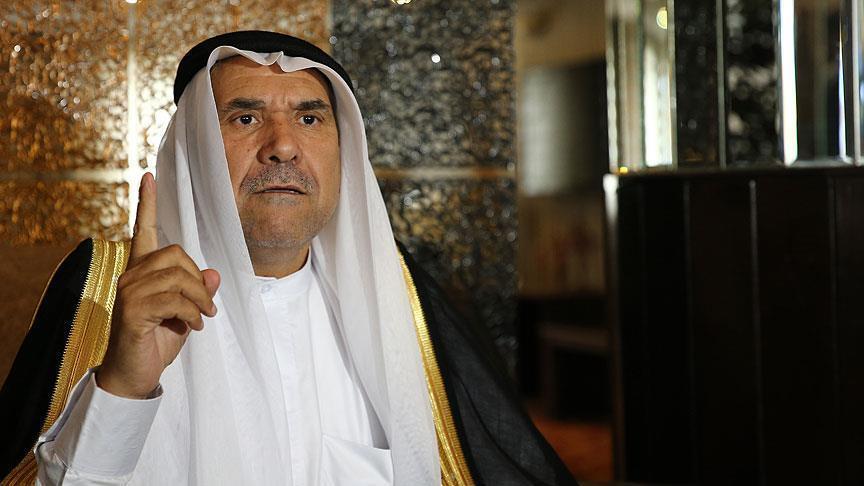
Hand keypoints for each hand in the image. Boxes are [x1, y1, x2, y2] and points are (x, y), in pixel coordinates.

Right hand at [96, 173, 220, 398]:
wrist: (135, 375)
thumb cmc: (159, 340)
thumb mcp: (187, 312)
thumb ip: (199, 291)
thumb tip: (214, 274)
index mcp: (141, 271)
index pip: (144, 230)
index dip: (147, 203)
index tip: (148, 175)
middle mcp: (130, 276)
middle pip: (176, 254)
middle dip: (199, 280)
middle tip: (207, 306)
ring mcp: (128, 292)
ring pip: (178, 278)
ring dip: (200, 300)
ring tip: (202, 317)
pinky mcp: (132, 311)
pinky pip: (174, 300)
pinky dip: (192, 313)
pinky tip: (193, 326)